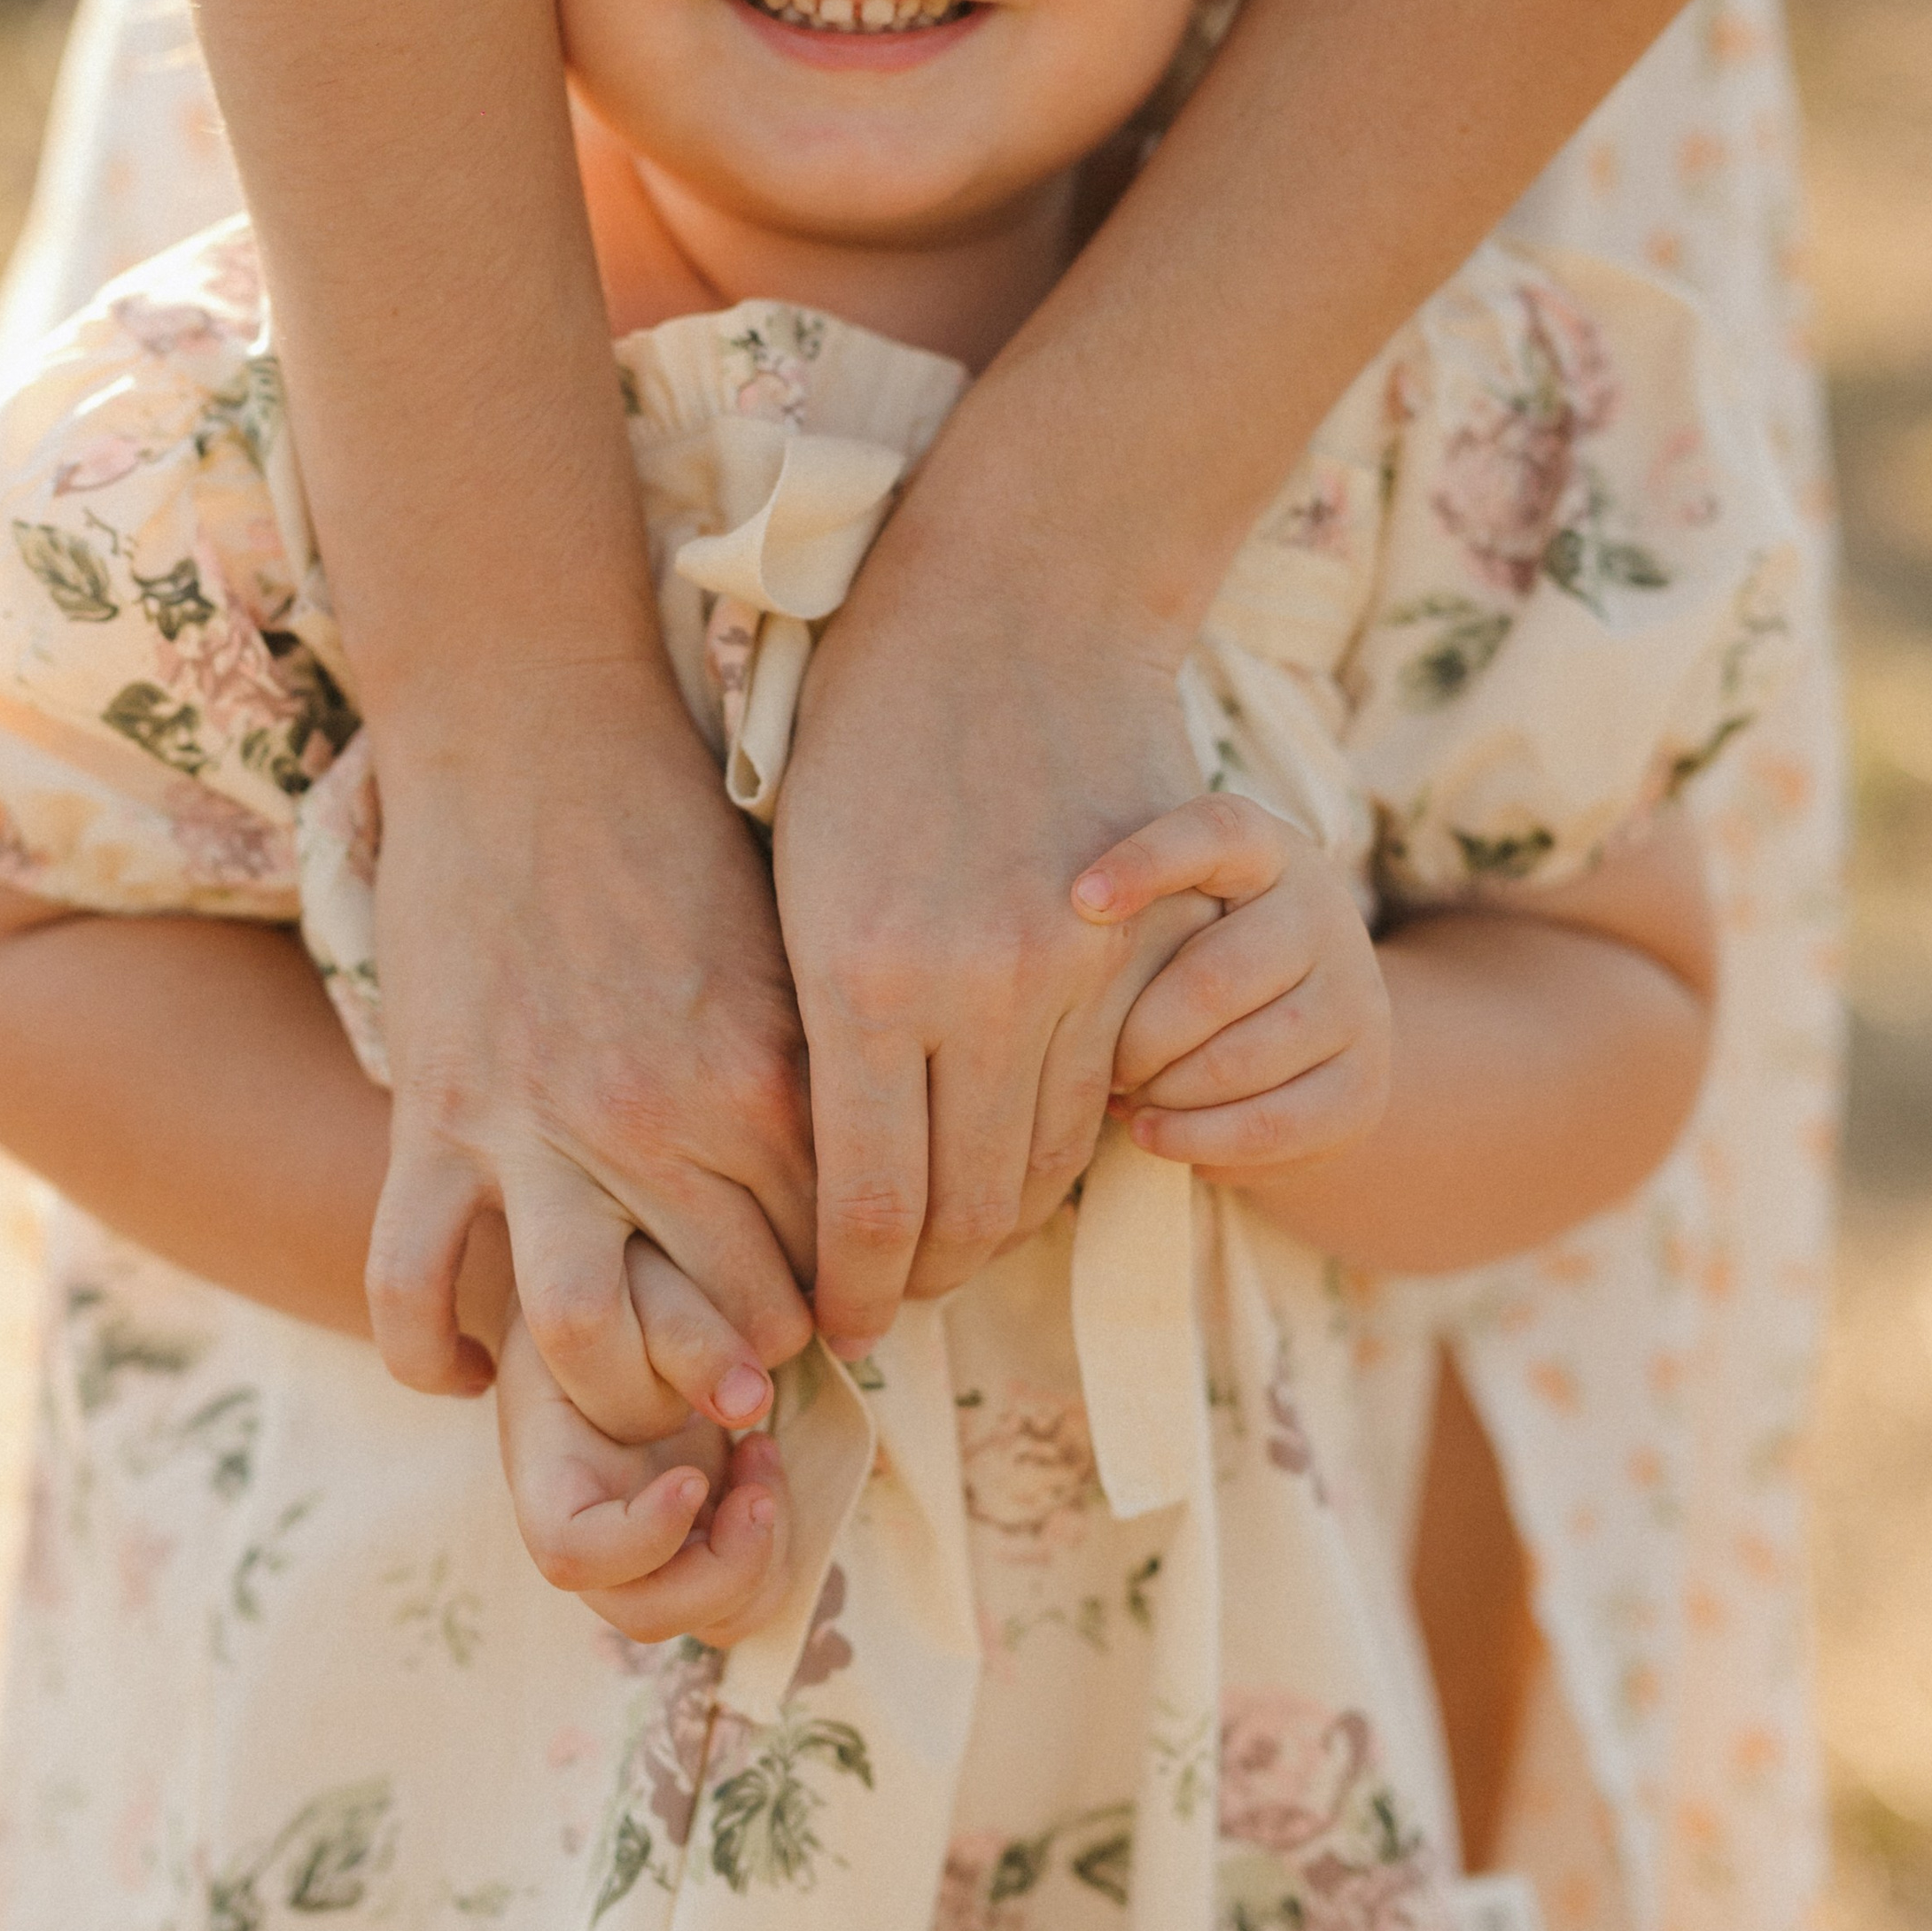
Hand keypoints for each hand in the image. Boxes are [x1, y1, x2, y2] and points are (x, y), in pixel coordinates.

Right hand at [365, 672, 815, 1435]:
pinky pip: (411, 1288)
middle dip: (755, 1368)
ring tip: (635, 1390)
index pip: (839, 1248)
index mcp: (769, 1067)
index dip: (853, 1301)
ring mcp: (536, 1124)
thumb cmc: (677, 816)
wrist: (531, 718)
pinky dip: (436, 1353)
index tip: (851, 1319)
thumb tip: (892, 1161)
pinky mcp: (432, 1116)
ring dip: (621, 1390)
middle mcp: (660, 1114)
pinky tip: (475, 1365)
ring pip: (585, 1336)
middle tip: (752, 1380)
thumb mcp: (790, 934)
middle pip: (735, 1315)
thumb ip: (827, 1057)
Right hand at [497, 1238, 793, 1646]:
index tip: (697, 1476)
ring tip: (763, 1452)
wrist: (604, 1279)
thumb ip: (680, 1328)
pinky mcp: (692, 1530)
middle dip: (723, 1570)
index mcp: (547, 1462)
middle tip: (763, 1482)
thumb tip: (748, 1405)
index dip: (640, 1537)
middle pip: (642, 1612)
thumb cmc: (607, 1266)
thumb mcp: (630, 1274)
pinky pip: (742, 1584)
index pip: (570, 1552)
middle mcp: (589, 1518)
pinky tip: (762, 1456)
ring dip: (760, 1557)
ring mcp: (643, 1535)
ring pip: (706, 1614)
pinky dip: (774, 1543)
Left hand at [775, 537, 1213, 1357]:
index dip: (854, 1288)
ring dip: (999, 1222)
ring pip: (1049, 1161)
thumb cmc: (862, 727)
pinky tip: (1022, 1163)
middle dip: (924, 1276)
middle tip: (889, 1303)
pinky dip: (1065, 1147)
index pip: (868, 1207)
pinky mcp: (1134, 948)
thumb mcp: (797, 885)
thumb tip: (806, 1167)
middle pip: (967, 1206)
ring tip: (948, 1248)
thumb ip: (815, 1031)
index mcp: (861, 986)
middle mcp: (974, 994)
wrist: (1009, 601)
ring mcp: (1068, 974)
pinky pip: (1107, 1092)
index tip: (837, 1329)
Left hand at [1083, 794, 1391, 1168]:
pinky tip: (1151, 1134)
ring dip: (1162, 1091)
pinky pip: (1270, 1125)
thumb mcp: (1170, 912)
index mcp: (1266, 851)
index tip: (1080, 899)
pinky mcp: (1363, 1084)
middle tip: (1098, 1060)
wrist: (1304, 1028)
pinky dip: (1196, 1139)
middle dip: (1138, 1036)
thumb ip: (1125, 917)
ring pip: (1240, 1059)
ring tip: (1123, 1096)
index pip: (1215, 833)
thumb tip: (1046, 959)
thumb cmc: (1194, 953)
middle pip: (1214, 978)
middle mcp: (1322, 912)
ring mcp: (1355, 999)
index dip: (1148, 861)